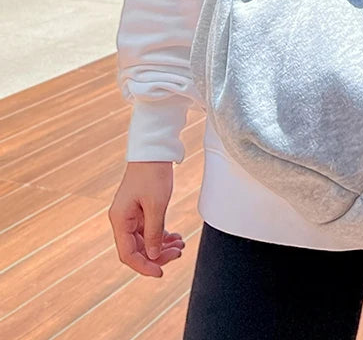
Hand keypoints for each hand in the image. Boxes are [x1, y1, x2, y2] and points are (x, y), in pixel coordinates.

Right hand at [108, 161, 184, 276]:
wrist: (154, 151)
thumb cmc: (153, 174)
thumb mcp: (156, 205)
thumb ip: (154, 232)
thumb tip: (154, 255)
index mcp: (120, 220)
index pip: (128, 254)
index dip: (144, 266)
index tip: (161, 272)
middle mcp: (122, 220)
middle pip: (137, 249)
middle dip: (158, 254)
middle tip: (178, 253)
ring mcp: (131, 215)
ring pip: (145, 240)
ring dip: (162, 245)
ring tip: (180, 245)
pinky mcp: (140, 210)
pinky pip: (150, 230)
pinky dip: (162, 235)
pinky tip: (176, 237)